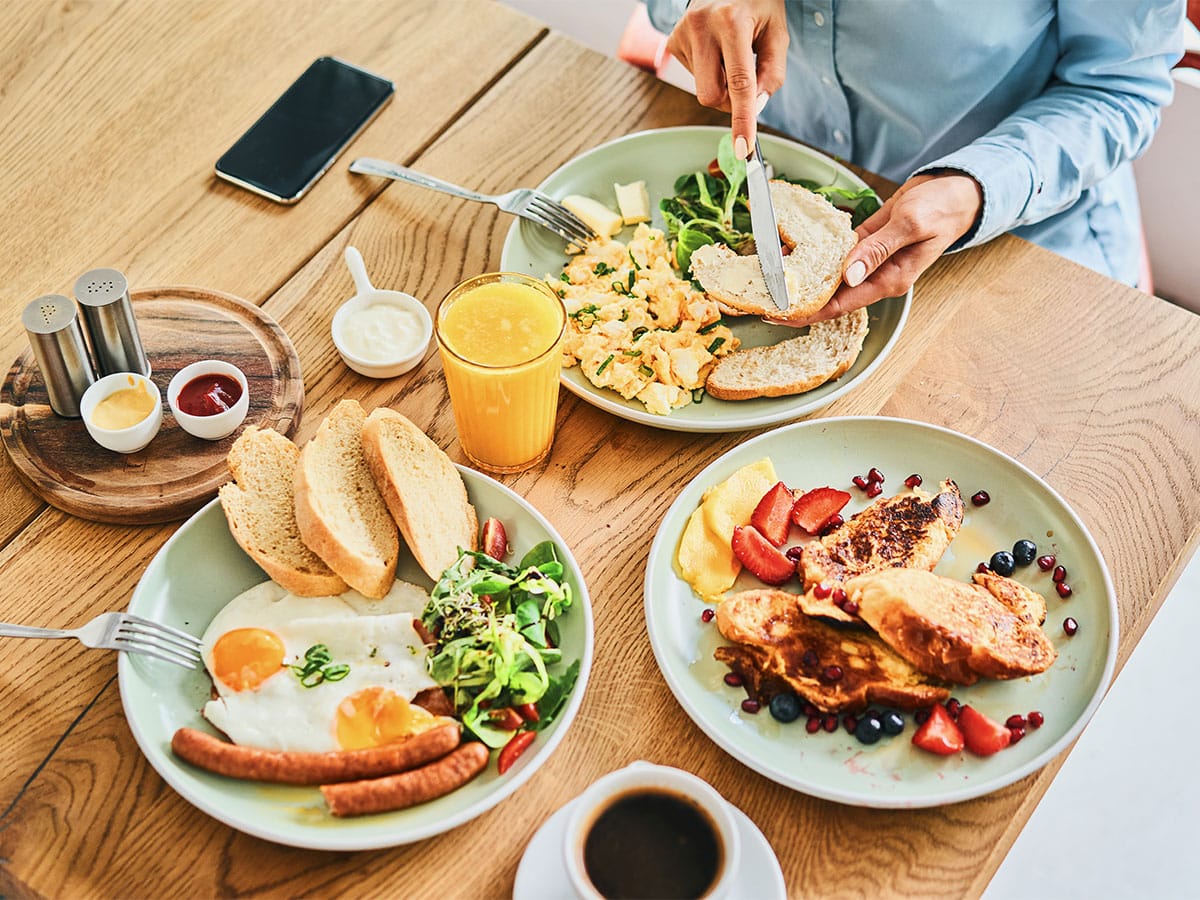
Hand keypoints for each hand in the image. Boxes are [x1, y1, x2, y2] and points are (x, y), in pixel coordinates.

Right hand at [665, 0, 787, 156]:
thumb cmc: (757, 3)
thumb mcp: (776, 31)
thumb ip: (771, 73)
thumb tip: (755, 108)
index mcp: (732, 22)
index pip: (739, 83)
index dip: (741, 120)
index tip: (743, 148)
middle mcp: (702, 27)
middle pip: (711, 95)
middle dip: (728, 101)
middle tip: (744, 82)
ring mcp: (683, 34)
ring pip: (702, 88)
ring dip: (720, 82)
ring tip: (728, 51)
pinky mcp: (672, 41)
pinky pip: (692, 76)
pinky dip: (708, 71)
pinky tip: (714, 48)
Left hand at [769, 172, 983, 325]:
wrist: (956, 190)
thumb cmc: (941, 207)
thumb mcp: (911, 225)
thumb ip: (878, 250)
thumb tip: (849, 276)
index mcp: (888, 281)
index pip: (838, 306)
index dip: (806, 313)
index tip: (777, 315)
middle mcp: (875, 276)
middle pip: (827, 294)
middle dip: (795, 296)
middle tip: (760, 293)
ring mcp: (869, 261)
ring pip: (827, 273)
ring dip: (800, 271)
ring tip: (767, 268)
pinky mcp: (864, 243)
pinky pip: (833, 252)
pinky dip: (812, 250)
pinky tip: (789, 245)